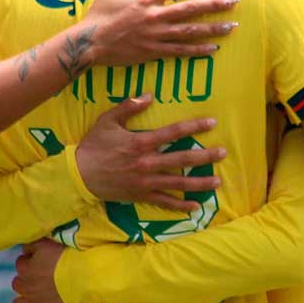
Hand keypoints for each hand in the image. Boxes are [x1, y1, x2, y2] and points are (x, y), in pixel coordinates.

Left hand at [10, 240, 73, 302]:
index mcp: (25, 269)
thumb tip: (23, 250)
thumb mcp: (46, 244)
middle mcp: (25, 287)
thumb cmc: (64, 259)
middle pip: (17, 284)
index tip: (37, 262)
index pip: (20, 263)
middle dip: (24, 281)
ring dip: (21, 300)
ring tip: (29, 298)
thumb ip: (31, 245)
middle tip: (37, 279)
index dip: (28, 262)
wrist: (81, 279)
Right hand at [75, 97, 224, 212]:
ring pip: (178, 183)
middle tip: (223, 153)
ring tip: (217, 182)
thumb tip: (149, 95)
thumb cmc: (94, 146)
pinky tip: (195, 207)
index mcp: (141, 142)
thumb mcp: (108, 120)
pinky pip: (165, 202)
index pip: (174, 132)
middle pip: (182, 159)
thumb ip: (128, 106)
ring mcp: (146, 181)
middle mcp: (147, 162)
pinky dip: (180, 205)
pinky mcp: (141, 195)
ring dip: (200, 183)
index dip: (194, 126)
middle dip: (205, 156)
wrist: (80, 175)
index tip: (212, 122)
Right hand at [77, 0, 238, 69]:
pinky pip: (180, 51)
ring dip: (213, 28)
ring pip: (190, 31)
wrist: (89, 43)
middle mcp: (155, 16)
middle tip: (234, 2)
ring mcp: (156, 35)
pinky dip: (197, 50)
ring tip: (231, 26)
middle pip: (190, 8)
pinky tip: (213, 49)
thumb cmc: (98, 16)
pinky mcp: (153, 51)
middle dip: (214, 4)